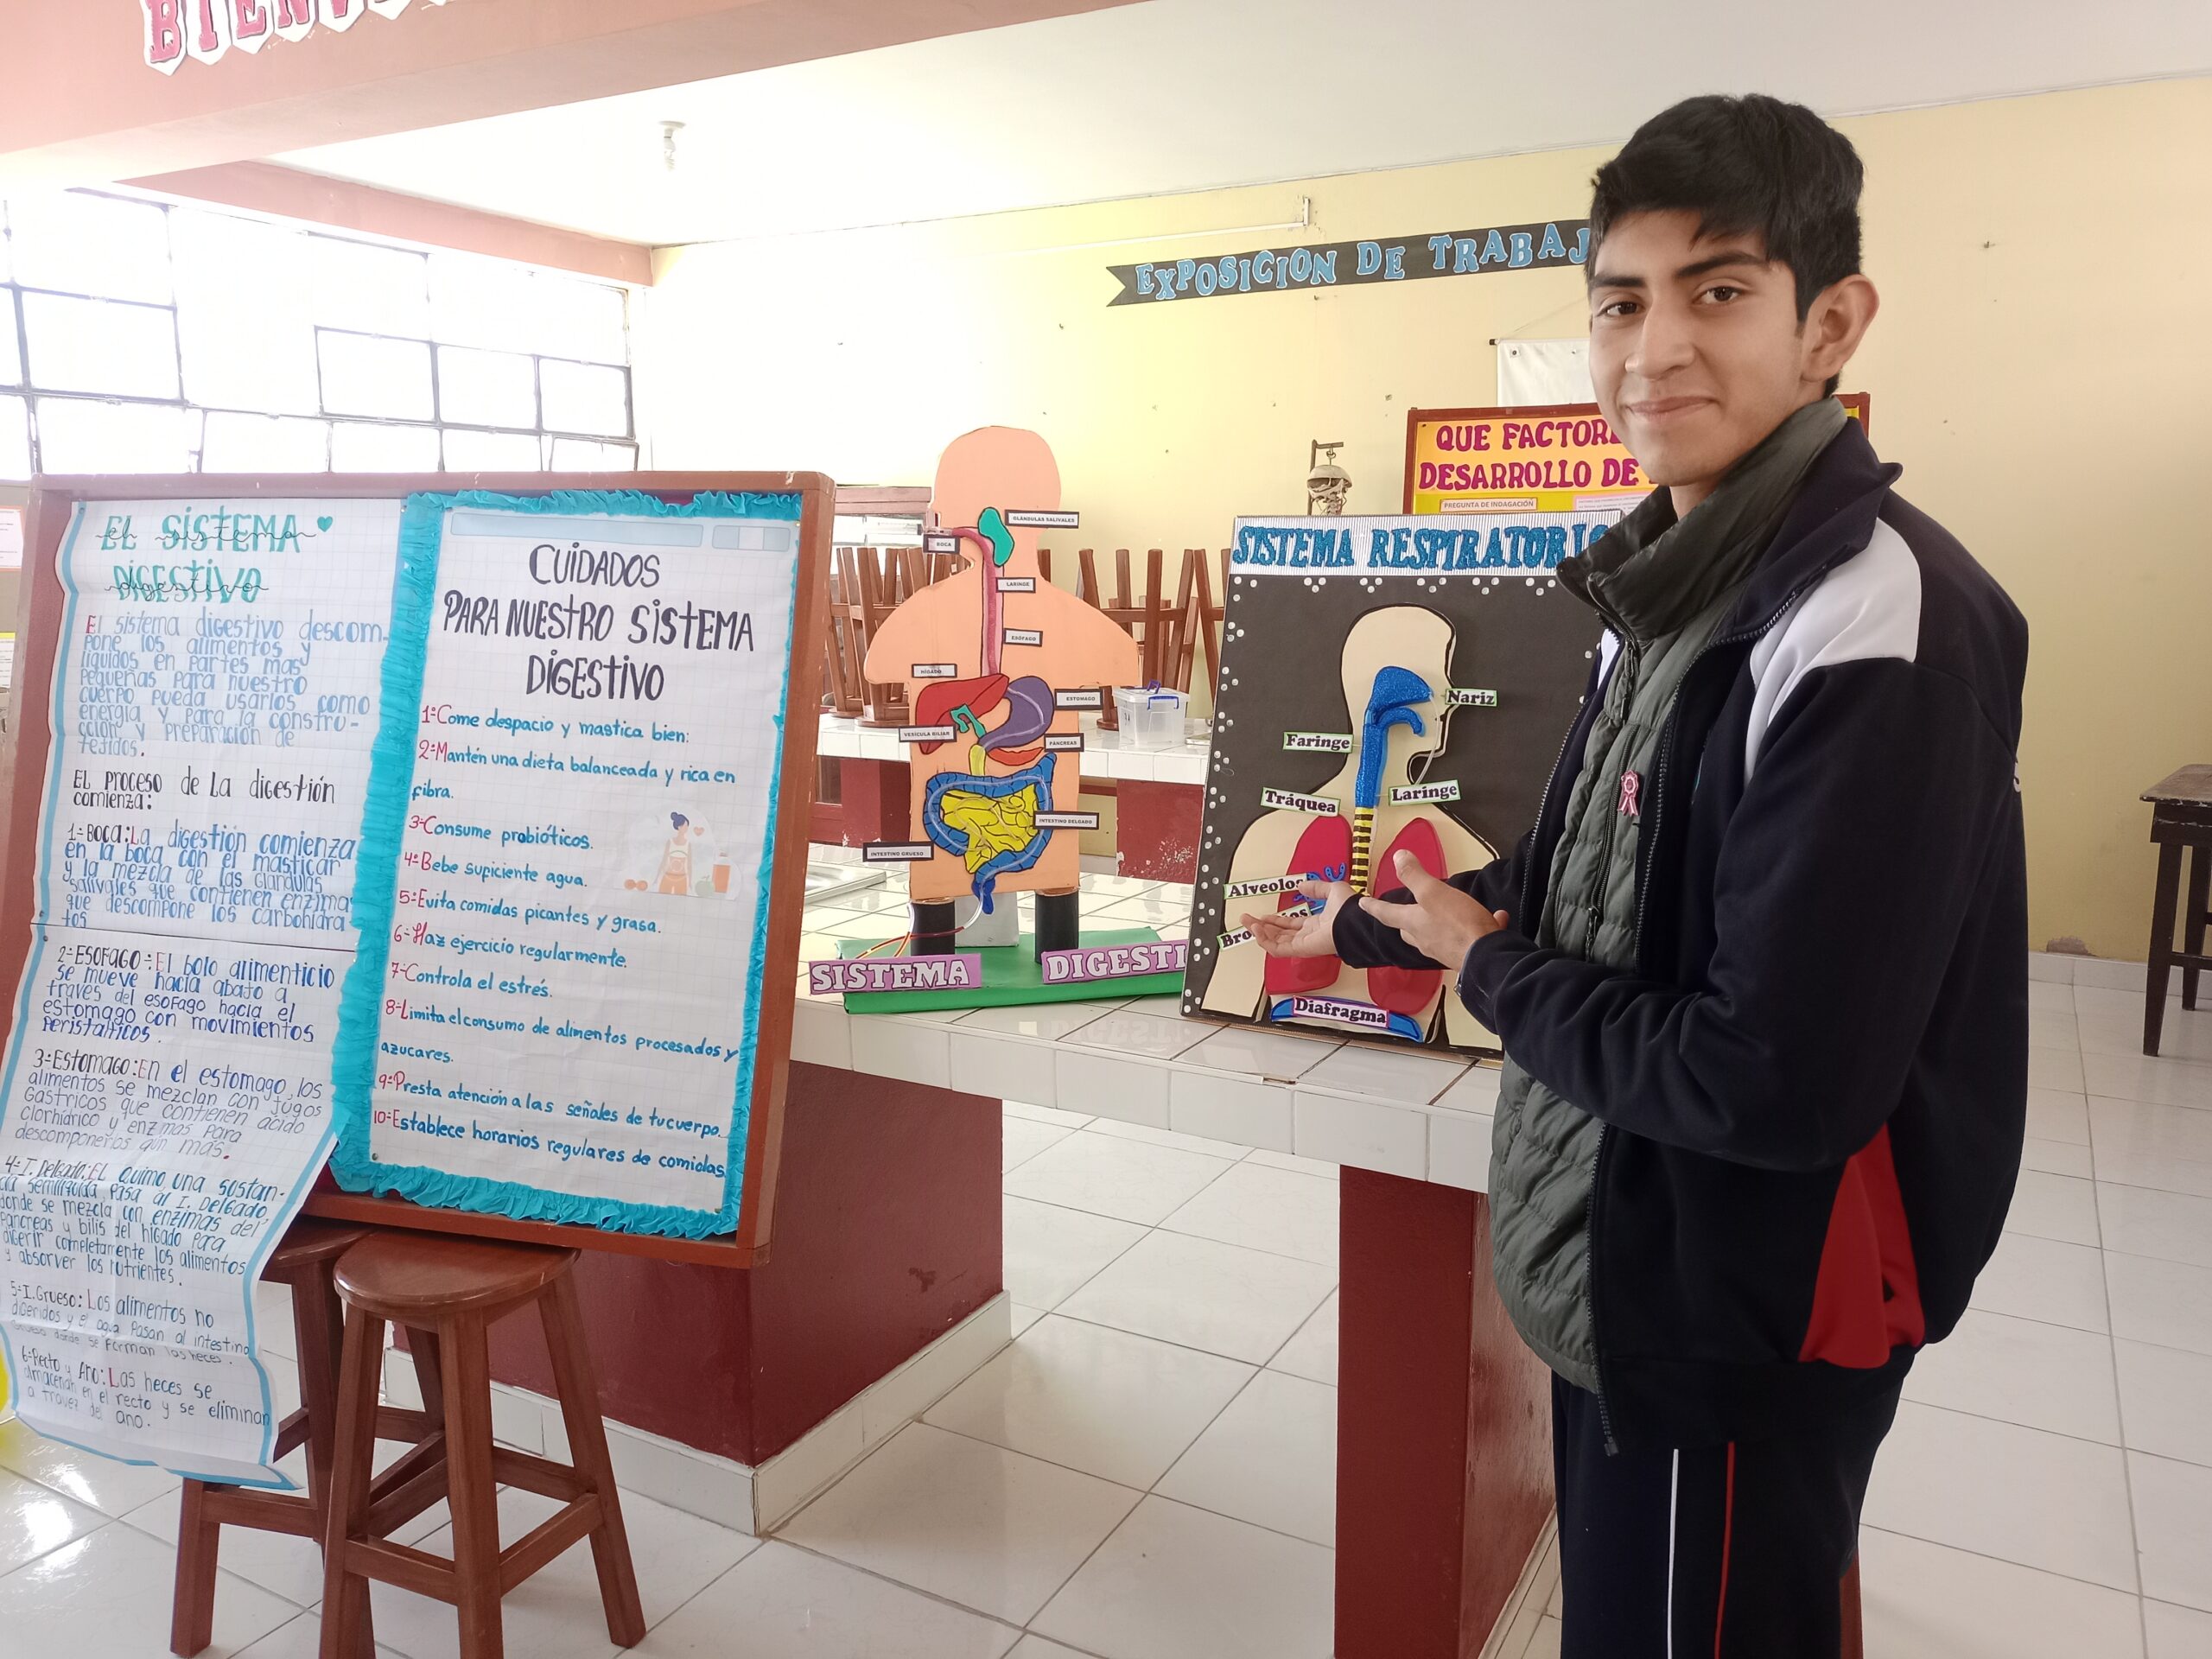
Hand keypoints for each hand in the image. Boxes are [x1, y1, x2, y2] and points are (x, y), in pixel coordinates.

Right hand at [1242, 879, 1352, 957]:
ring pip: (1275, 943)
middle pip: (1279, 935)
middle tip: (1247, 920)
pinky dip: (1265, 940)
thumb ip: (1316, 888)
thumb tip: (1301, 884)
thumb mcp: (1332, 890)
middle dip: (1262, 927)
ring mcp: (1304, 944)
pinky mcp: (1301, 949)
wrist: (1356, 921)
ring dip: (1259, 933)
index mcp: (1316, 924)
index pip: (1291, 926)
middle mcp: (1308, 936)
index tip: (1262, 916)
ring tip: (1247, 923)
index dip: (1275, 921)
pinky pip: (1278, 949)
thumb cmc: (1349, 908)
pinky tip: (1256, 929)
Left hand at [1357, 850, 1509, 969]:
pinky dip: (1478, 926)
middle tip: (1401, 912)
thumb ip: (1414, 875)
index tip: (1362, 903)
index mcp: (1414, 923)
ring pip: (1436, 935)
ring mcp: (1446, 950)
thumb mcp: (1433, 893)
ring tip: (1447, 911)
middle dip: (1404, 921)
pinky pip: (1469, 937)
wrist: (1487, 958)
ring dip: (1438, 923)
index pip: (1387, 913)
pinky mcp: (1467, 955)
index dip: (1373, 906)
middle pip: (1408, 930)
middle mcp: (1426, 940)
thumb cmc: (1457, 924)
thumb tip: (1397, 857)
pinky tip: (1496, 918)